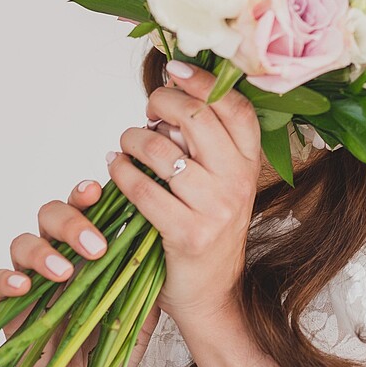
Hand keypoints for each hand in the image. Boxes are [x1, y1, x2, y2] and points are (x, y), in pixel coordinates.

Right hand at [0, 177, 161, 366]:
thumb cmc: (113, 342)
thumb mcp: (142, 307)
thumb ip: (149, 274)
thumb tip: (161, 236)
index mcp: (88, 247)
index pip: (84, 208)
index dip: (86, 194)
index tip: (98, 191)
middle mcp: (58, 254)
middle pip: (51, 215)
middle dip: (72, 223)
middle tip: (96, 247)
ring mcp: (31, 278)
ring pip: (22, 242)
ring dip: (42, 250)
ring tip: (64, 272)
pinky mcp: (9, 307)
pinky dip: (7, 279)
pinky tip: (23, 287)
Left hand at [104, 59, 263, 334]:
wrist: (212, 296)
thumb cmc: (208, 231)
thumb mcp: (220, 183)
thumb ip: (203, 143)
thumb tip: (168, 100)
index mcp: (249, 163)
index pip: (235, 106)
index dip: (203, 81)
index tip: (173, 71)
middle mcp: (238, 181)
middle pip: (197, 117)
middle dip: (161, 103)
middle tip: (146, 113)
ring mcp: (216, 208)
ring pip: (162, 150)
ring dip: (132, 140)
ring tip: (125, 146)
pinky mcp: (188, 233)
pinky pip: (144, 188)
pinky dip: (121, 172)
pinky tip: (116, 169)